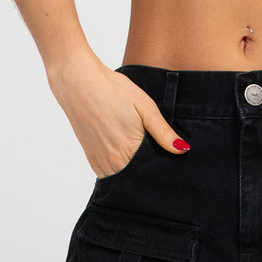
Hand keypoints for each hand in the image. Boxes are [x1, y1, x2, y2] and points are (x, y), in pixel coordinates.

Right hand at [48, 52, 189, 176]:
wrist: (78, 82)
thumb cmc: (113, 90)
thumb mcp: (145, 107)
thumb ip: (163, 133)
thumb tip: (182, 150)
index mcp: (129, 153)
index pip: (152, 173)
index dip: (161, 169)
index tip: (169, 164)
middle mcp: (113, 164)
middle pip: (138, 179)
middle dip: (148, 172)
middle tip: (154, 153)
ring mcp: (100, 164)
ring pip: (124, 178)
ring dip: (133, 172)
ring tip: (137, 150)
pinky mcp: (92, 160)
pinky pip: (111, 173)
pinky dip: (120, 168)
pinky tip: (125, 152)